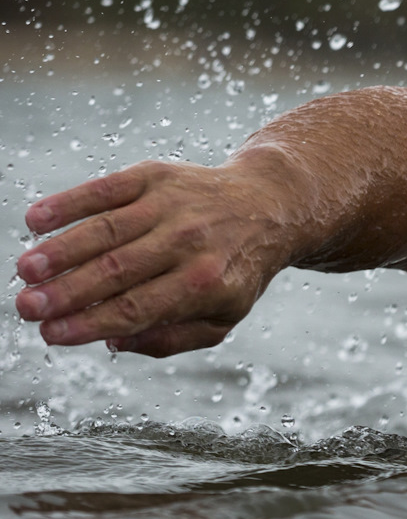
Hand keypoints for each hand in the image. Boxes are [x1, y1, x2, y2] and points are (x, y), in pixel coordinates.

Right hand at [14, 158, 296, 356]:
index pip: (138, 308)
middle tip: (26, 307)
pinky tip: (35, 220)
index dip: (90, 323)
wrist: (269, 205)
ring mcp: (171, 206)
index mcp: (206, 283)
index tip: (51, 334)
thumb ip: (171, 338)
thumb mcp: (222, 316)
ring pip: (106, 230)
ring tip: (25, 270)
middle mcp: (189, 242)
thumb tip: (113, 342)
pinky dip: (68, 203)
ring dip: (60, 250)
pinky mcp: (156, 176)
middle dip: (66, 292)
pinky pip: (105, 189)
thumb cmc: (234, 270)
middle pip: (117, 271)